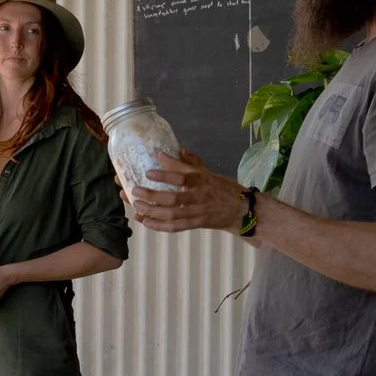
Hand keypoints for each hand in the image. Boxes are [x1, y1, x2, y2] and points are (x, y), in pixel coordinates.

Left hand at [126, 152, 247, 233]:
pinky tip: (145, 221)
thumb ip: (190, 161)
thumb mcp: (208, 171)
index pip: (183, 177)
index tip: (149, 171)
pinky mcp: (196, 224)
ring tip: (136, 205)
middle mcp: (199, 197)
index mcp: (202, 180)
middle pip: (173, 198)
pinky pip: (174, 227)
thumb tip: (175, 148)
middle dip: (151, 195)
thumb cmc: (222, 188)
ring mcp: (197, 212)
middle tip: (134, 190)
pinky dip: (158, 225)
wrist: (241, 210)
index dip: (165, 174)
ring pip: (171, 215)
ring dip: (151, 211)